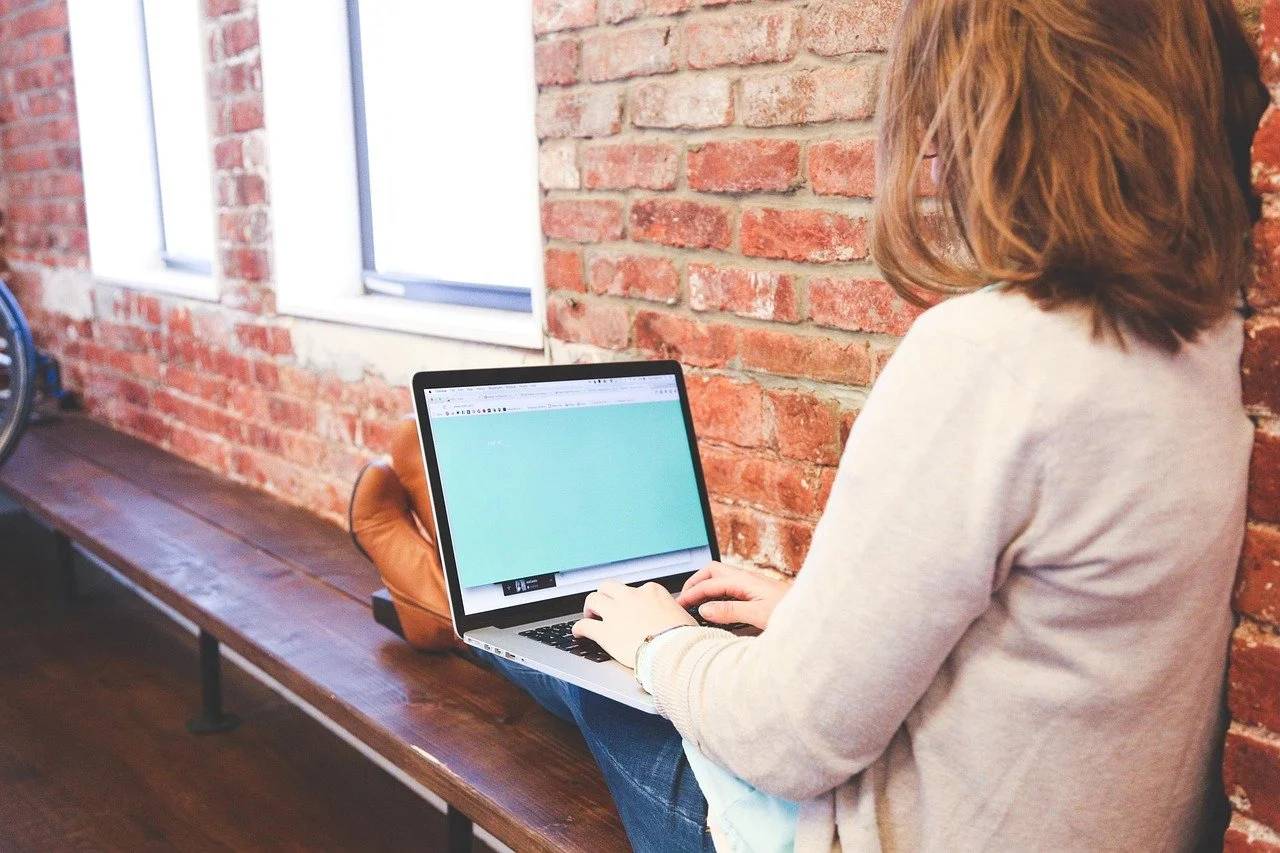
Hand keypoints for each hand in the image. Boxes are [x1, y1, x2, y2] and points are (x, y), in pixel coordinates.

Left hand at [573, 580, 696, 667]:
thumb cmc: (684, 639)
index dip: (631, 600)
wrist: (676, 653)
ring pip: (593, 599)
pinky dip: (579, 628)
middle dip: (604, 595)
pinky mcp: (605, 632)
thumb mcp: (683, 617)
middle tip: (603, 605)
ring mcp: (616, 613)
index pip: (636, 589)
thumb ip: (672, 613)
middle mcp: (631, 597)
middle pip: (609, 587)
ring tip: (589, 615)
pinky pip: (584, 625)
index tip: (630, 608)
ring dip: (589, 607)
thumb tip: (676, 618)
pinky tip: (578, 633)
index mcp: (652, 591)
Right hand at [677, 562, 790, 630]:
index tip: (680, 605)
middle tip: (685, 598)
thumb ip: (730, 611)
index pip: (709, 583)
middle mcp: (747, 579)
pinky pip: (730, 586)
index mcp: (744, 581)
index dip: (692, 593)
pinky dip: (718, 593)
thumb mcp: (758, 614)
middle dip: (696, 582)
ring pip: (722, 578)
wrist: (813, 611)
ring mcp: (752, 584)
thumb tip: (704, 609)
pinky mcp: (757, 592)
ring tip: (696, 601)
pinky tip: (718, 606)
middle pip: (713, 571)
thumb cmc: (790, 612)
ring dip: (707, 586)